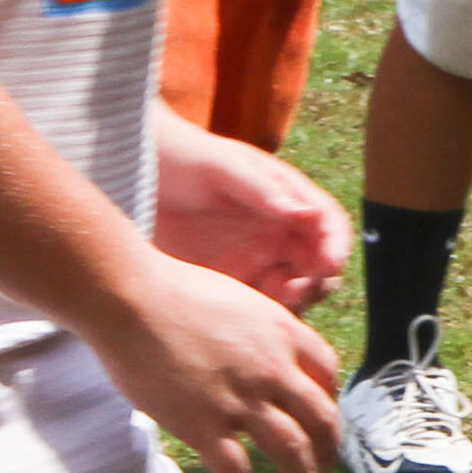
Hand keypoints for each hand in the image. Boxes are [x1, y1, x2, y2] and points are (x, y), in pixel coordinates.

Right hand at [78, 254, 338, 472]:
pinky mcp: (204, 425)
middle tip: (325, 464)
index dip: (328, 396)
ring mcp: (241, 399)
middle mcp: (272, 368)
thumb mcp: (235, 299)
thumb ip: (254, 329)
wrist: (130, 298)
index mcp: (282, 331)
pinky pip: (236, 472)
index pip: (326, 370)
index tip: (321, 413)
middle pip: (321, 416)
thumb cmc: (170, 291)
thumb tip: (253, 347)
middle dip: (328, 447)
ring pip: (291, 449)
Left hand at [151, 112, 346, 310]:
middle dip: (317, 282)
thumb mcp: (225, 168)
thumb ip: (265, 191)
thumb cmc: (186, 158)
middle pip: (319, 265)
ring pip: (294, 290)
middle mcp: (280, 232)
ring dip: (293, 302)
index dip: (336, 245)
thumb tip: (307, 214)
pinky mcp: (231, 281)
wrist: (135, 175)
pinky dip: (263, 315)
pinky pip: (259, 305)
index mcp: (289, 200)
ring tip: (271, 302)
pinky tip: (247, 313)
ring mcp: (257, 258)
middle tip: (295, 290)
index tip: (328, 263)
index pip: (330, 226)